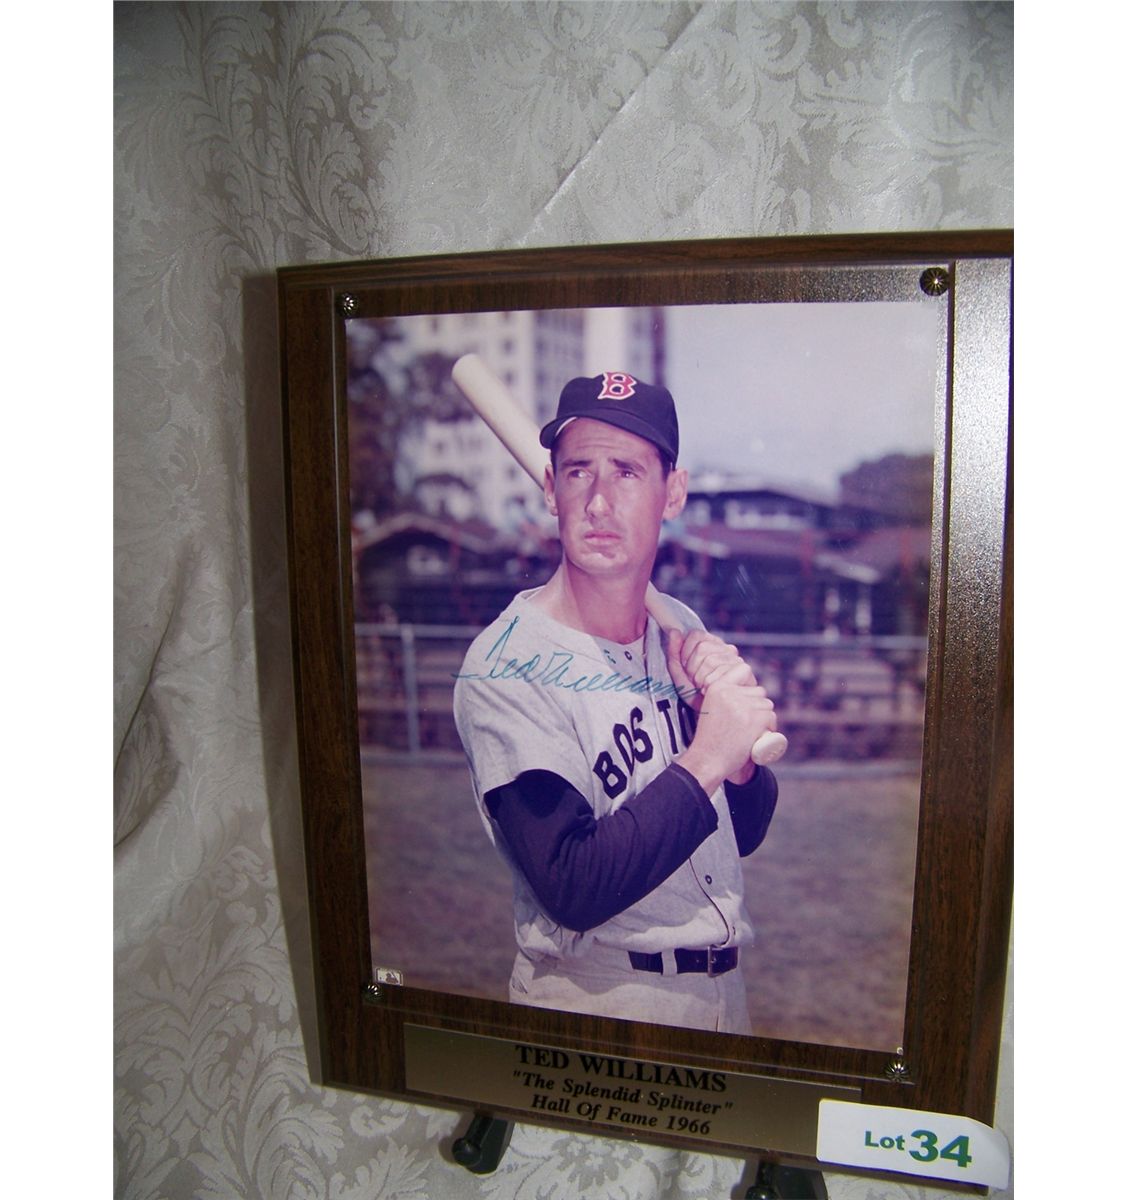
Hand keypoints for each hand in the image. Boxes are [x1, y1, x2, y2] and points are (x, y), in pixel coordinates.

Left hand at [665, 629, 756, 709]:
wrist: (713, 717)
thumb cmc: (697, 696)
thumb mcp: (680, 675)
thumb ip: (674, 653)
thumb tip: (674, 631)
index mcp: (711, 644)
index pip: (695, 635)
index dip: (686, 652)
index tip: (686, 669)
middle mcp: (726, 649)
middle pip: (703, 648)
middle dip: (693, 669)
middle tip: (696, 683)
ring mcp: (736, 659)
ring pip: (711, 660)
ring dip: (701, 679)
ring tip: (703, 689)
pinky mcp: (744, 671)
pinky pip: (722, 673)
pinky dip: (711, 685)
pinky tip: (712, 692)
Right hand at [676, 678, 776, 793]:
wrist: (708, 759)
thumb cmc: (710, 738)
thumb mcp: (709, 708)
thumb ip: (723, 696)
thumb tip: (742, 687)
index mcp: (717, 687)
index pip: (744, 670)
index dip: (749, 684)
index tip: (746, 698)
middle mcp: (730, 692)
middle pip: (759, 692)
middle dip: (757, 706)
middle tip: (746, 723)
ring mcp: (743, 705)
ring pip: (767, 705)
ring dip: (764, 717)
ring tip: (750, 731)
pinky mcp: (755, 719)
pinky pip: (771, 717)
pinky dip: (769, 727)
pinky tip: (757, 736)